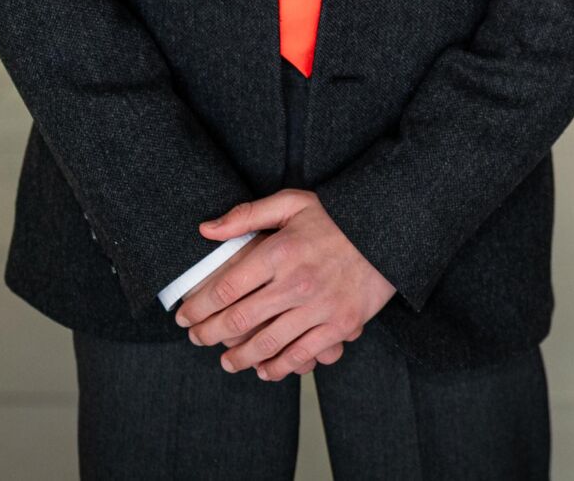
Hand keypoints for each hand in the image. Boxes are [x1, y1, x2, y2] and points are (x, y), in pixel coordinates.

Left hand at [174, 189, 395, 380]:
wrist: (390, 230)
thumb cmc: (337, 217)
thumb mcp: (293, 203)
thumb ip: (247, 215)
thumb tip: (205, 230)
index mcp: (279, 252)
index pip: (224, 289)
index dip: (197, 307)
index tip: (184, 315)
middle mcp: (297, 283)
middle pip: (238, 321)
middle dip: (208, 335)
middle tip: (196, 338)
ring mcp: (320, 307)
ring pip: (266, 345)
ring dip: (238, 358)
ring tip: (225, 361)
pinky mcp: (340, 325)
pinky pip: (301, 356)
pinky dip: (277, 368)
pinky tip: (262, 369)